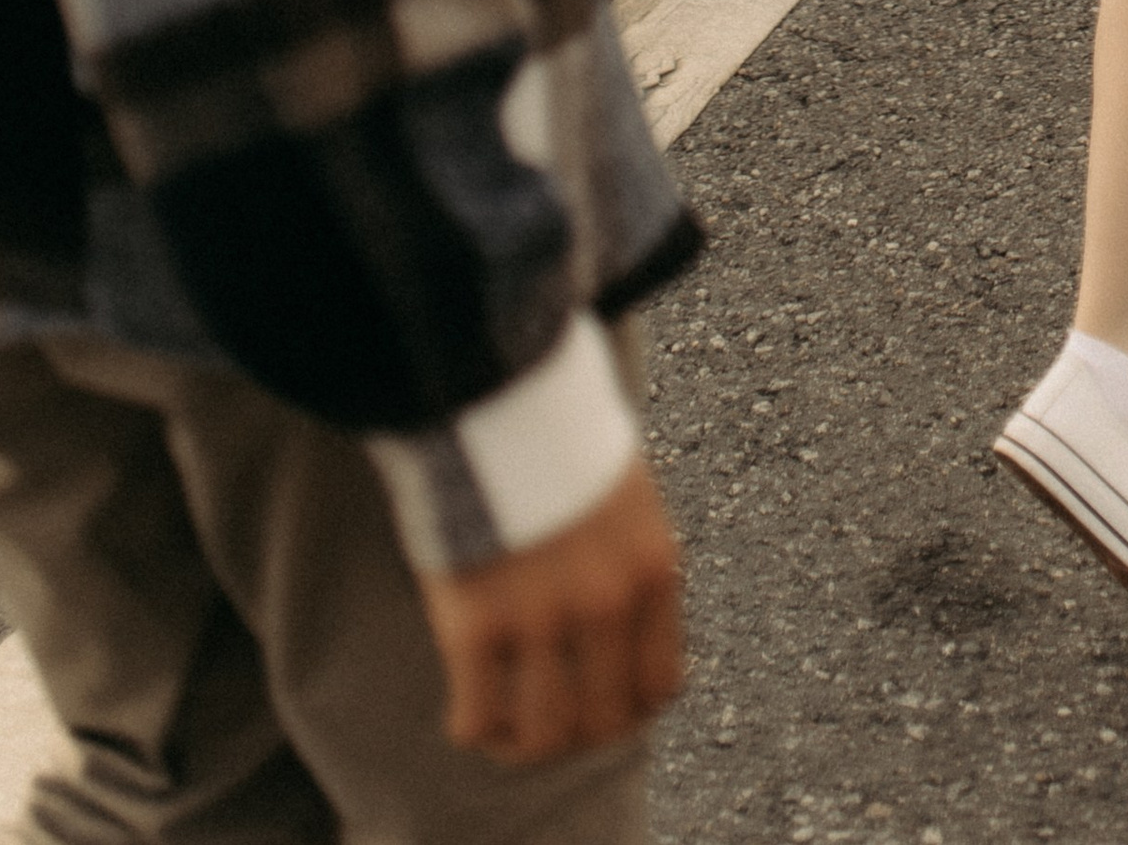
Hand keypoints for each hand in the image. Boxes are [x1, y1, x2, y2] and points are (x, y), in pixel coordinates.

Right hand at [418, 455, 682, 766]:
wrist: (496, 385)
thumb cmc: (555, 432)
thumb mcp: (624, 493)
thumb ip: (629, 564)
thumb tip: (620, 637)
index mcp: (654, 565)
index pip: (660, 684)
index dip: (628, 708)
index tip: (599, 703)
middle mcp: (608, 599)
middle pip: (605, 722)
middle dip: (576, 734)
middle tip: (546, 721)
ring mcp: (544, 613)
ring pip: (546, 734)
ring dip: (522, 742)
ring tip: (503, 726)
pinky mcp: (477, 619)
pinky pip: (479, 713)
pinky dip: (474, 727)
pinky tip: (467, 714)